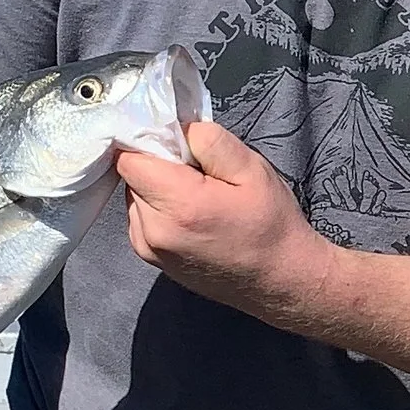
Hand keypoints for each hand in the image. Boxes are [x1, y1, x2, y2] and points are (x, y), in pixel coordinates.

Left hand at [118, 118, 336, 331]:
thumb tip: (177, 128)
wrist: (280, 281)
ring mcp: (150, 249)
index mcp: (180, 206)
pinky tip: (191, 216)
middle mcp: (154, 231)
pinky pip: (141, 218)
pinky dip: (158, 209)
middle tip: (198, 173)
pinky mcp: (152, 259)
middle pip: (132, 177)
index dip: (150, 142)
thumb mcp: (252, 170)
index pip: (129, 159)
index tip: (179, 145)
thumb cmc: (272, 225)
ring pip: (134, 197)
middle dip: (158, 165)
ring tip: (197, 197)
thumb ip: (210, 141)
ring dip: (157, 188)